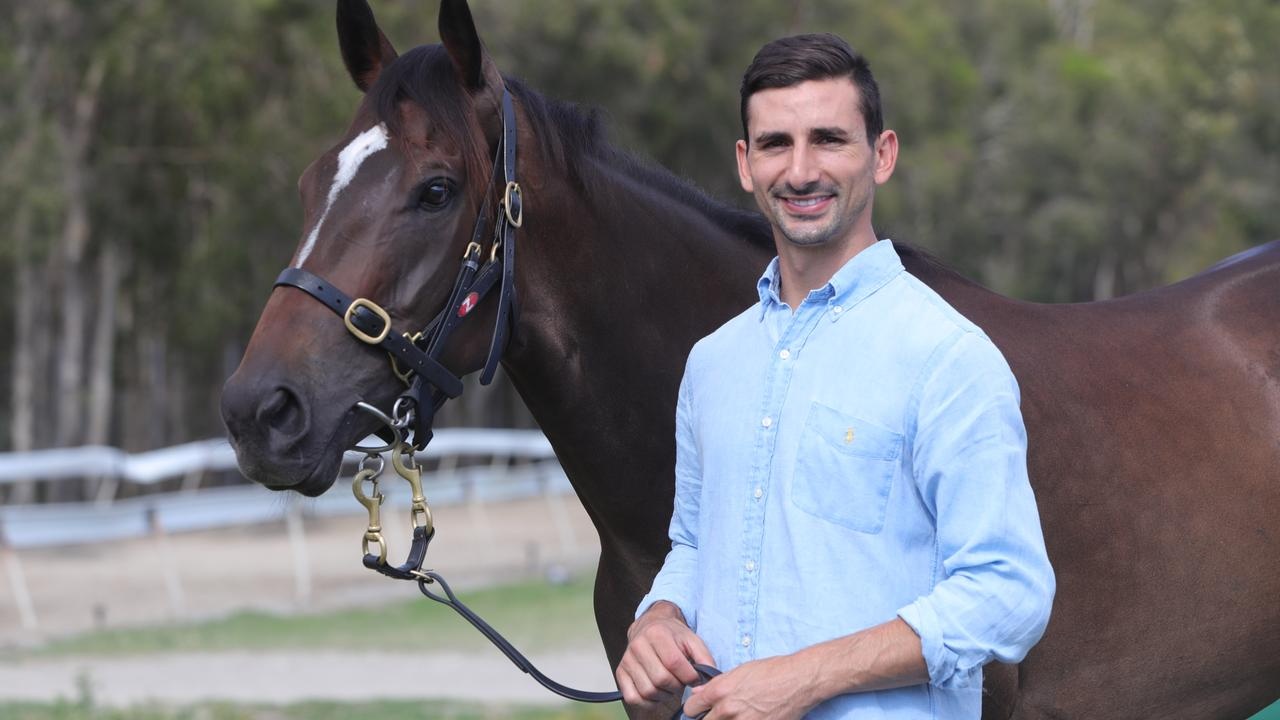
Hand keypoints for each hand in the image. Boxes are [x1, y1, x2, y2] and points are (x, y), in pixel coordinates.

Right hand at [616, 601, 716, 711]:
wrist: (650, 625)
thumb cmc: (673, 635)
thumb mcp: (692, 640)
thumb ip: (705, 658)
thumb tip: (707, 682)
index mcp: (657, 634)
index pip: (674, 663)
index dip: (688, 676)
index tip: (694, 678)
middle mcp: (638, 645)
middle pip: (661, 679)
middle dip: (677, 686)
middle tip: (681, 682)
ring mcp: (627, 660)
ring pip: (647, 691)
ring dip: (664, 695)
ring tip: (670, 687)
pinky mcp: (620, 672)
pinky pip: (632, 698)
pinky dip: (647, 702)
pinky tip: (657, 693)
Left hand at [681, 654, 817, 719]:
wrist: (798, 680)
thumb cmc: (771, 672)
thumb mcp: (739, 672)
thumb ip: (716, 685)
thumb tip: (699, 692)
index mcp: (720, 691)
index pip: (691, 707)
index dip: (694, 709)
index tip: (699, 710)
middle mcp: (728, 710)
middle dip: (708, 719)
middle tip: (716, 715)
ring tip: (735, 716)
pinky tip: (750, 718)